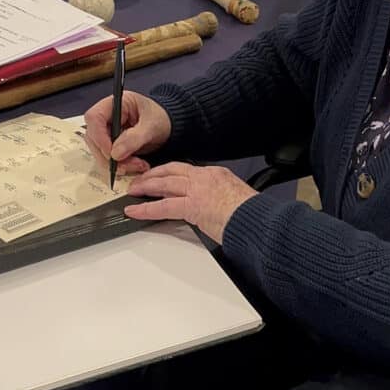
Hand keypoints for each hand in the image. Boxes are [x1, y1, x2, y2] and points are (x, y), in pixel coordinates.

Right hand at [83, 91, 171, 175]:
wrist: (168, 125)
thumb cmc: (161, 118)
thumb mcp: (152, 126)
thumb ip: (135, 138)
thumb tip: (115, 154)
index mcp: (115, 103)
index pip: (94, 117)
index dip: (99, 137)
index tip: (112, 154)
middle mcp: (107, 116)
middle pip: (93, 137)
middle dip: (109, 156)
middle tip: (128, 166)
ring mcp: (106, 130)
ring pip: (99, 151)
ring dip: (116, 164)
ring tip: (138, 166)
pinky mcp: (110, 144)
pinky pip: (107, 158)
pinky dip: (120, 166)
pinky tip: (136, 166)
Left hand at [125, 162, 256, 243]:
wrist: (256, 220)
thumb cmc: (251, 214)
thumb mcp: (236, 198)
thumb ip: (220, 198)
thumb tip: (212, 208)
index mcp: (216, 174)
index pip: (186, 169)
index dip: (169, 172)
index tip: (160, 176)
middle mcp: (204, 177)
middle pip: (171, 171)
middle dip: (153, 175)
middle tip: (140, 179)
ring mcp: (197, 190)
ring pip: (164, 184)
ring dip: (145, 187)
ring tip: (133, 191)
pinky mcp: (192, 206)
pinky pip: (163, 207)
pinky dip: (146, 209)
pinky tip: (135, 211)